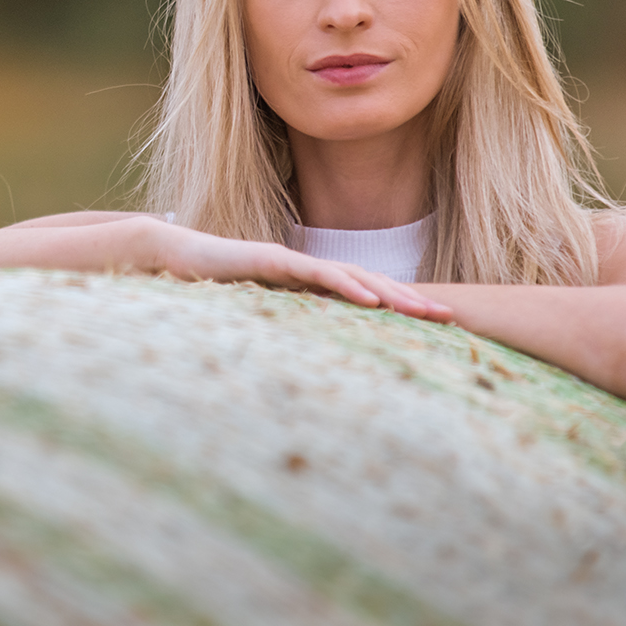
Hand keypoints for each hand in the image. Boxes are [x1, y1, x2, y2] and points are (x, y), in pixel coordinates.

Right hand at [152, 221, 451, 321]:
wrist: (172, 257)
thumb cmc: (211, 289)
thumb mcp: (257, 316)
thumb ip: (284, 331)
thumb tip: (307, 368)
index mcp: (307, 284)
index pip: (364, 295)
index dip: (400, 307)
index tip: (436, 327)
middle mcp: (307, 269)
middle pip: (371, 283)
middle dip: (412, 300)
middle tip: (453, 318)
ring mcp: (292, 261)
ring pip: (352, 276)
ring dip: (392, 292)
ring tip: (424, 310)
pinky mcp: (273, 260)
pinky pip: (317, 272)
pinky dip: (347, 284)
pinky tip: (372, 298)